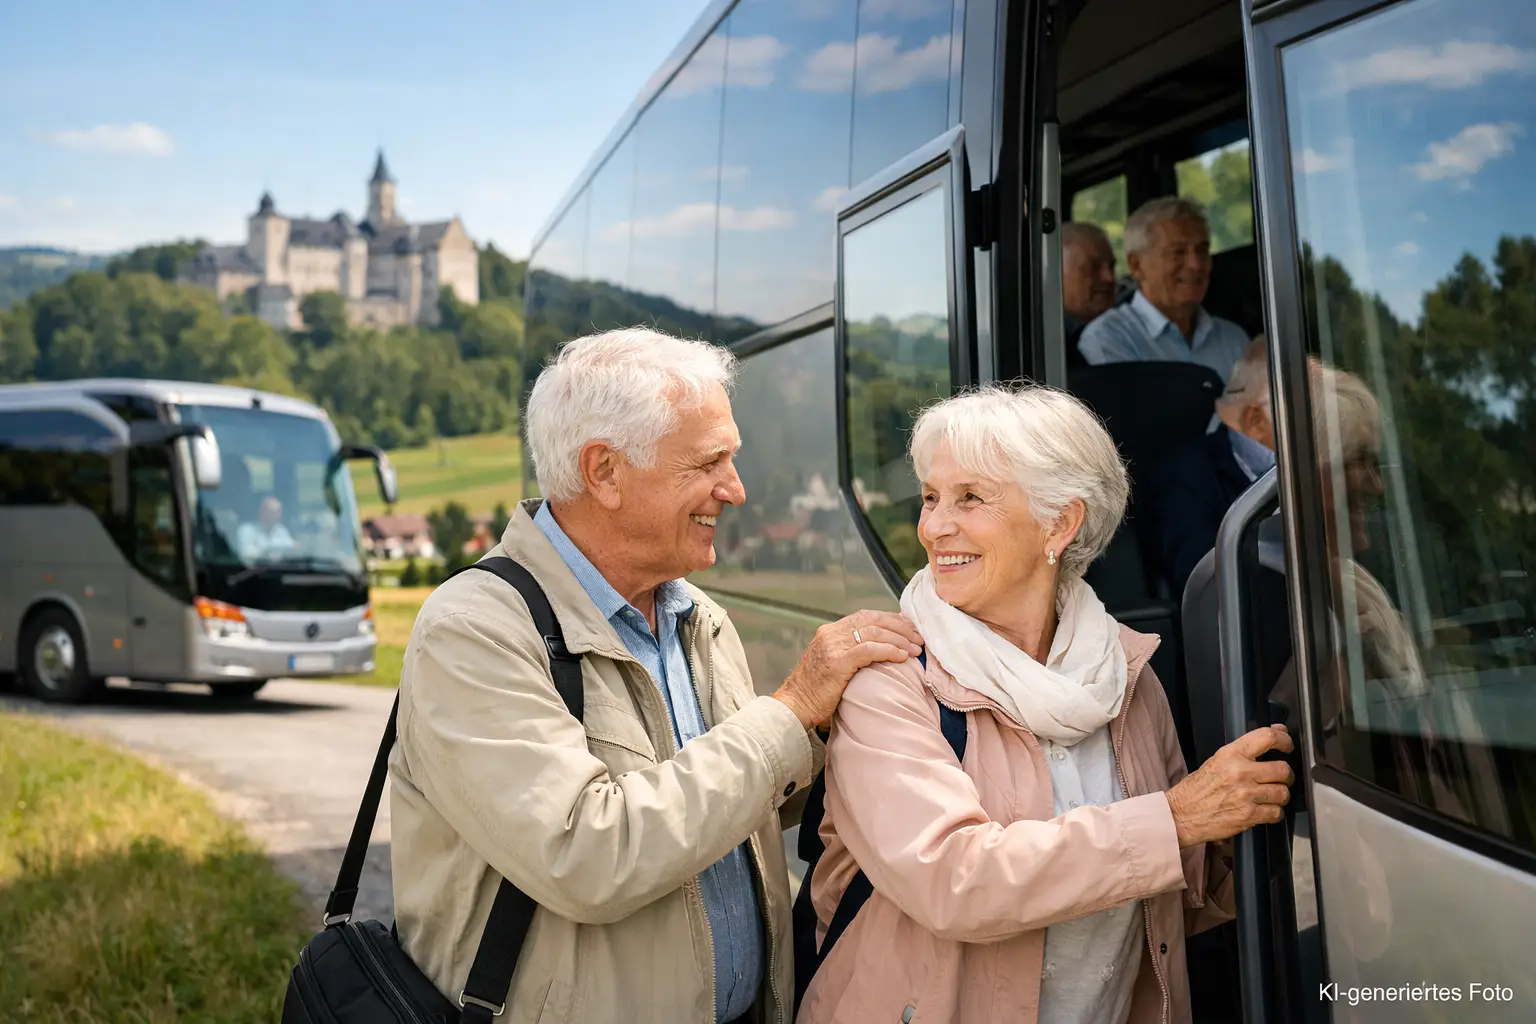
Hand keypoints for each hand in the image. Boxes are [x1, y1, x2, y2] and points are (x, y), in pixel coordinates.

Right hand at [772, 611, 923, 728]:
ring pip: (874, 632)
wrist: (795, 706)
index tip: (910, 628)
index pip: (866, 616)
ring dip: (899, 640)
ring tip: (915, 649)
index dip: (891, 619)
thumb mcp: (832, 664)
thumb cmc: (816, 691)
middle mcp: (830, 633)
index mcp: (830, 631)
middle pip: (873, 620)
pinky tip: (902, 657)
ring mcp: (832, 646)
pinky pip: (869, 650)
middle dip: (900, 627)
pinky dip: (889, 650)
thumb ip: (850, 652)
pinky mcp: (837, 661)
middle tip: (919, 637)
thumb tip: (879, 650)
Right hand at [1165, 725, 1294, 847]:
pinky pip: (1276, 813)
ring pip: (1283, 792)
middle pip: (1283, 769)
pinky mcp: (1249, 815)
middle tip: (1280, 778)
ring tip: (1270, 796)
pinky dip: (1274, 813)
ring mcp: (1246, 795)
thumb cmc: (1196, 789)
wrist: (1181, 815)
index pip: (1267, 737)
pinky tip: (1264, 810)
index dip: (1284, 740)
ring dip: (1280, 795)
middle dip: (1285, 775)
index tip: (1287, 745)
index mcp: (1230, 754)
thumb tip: (1273, 736)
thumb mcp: (1216, 761)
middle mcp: (1240, 772)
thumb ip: (1244, 751)